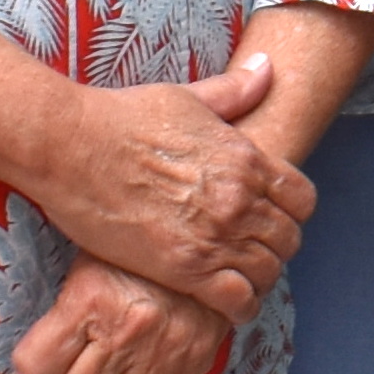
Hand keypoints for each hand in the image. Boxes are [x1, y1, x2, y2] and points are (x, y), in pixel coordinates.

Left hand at [0, 255, 235, 373]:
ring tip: (111, 363)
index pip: (36, 367)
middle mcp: (124, 333)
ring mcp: (160, 354)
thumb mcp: (87, 264)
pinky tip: (141, 365)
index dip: (26, 372)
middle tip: (80, 354)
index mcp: (90, 301)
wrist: (211, 240)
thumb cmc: (141, 250)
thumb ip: (50, 322)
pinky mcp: (190, 366)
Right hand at [22, 71, 317, 320]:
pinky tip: (223, 302)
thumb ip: (234, 90)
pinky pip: (237, 300)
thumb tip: (268, 67)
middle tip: (251, 253)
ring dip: (257, 278)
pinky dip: (238, 306)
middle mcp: (241, 198)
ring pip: (269, 272)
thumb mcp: (187, 97)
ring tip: (237, 279)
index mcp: (246, 158)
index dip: (291, 212)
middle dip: (275, 247)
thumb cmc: (122, 117)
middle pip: (289, 239)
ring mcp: (216, 235)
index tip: (270, 218)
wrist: (71, 147)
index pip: (303, 199)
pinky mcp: (186, 268)